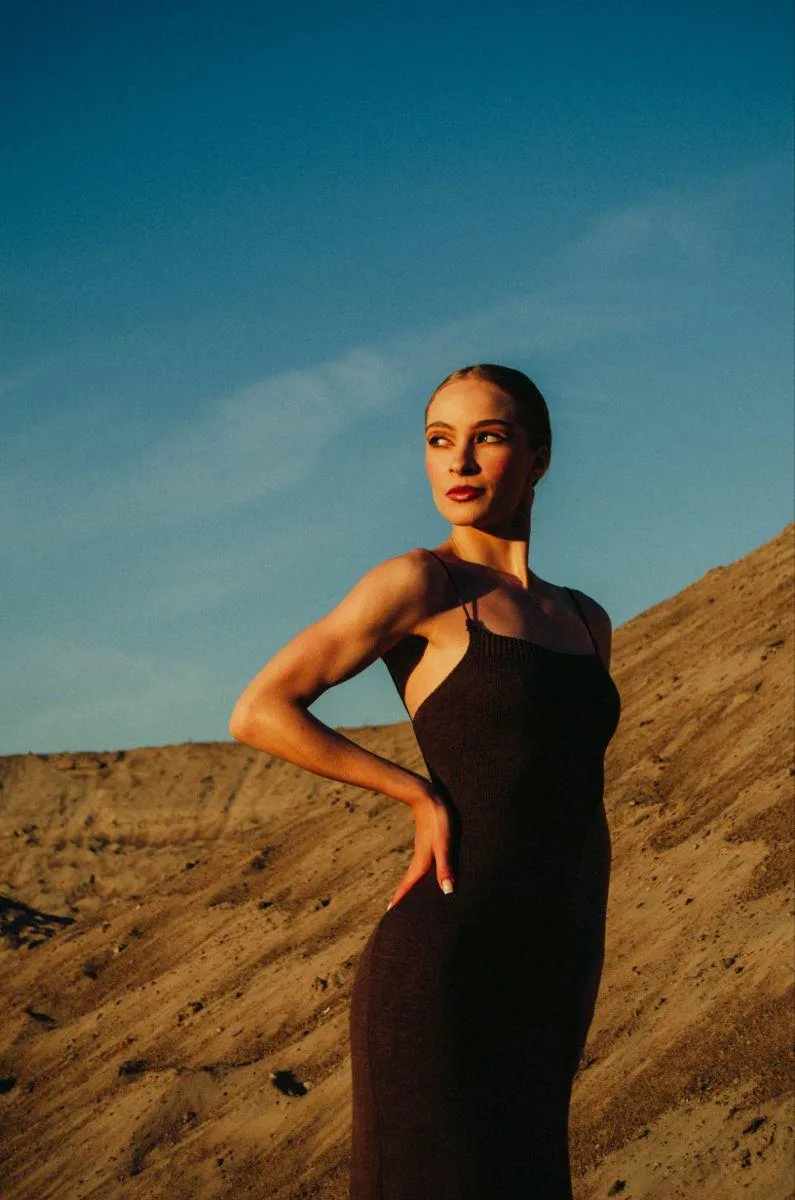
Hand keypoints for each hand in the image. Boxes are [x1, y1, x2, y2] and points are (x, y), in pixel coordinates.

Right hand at [387, 789, 454, 909]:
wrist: (428, 795)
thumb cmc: (439, 820)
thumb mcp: (444, 845)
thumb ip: (445, 868)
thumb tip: (448, 892)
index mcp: (422, 863)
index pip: (408, 886)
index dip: (401, 899)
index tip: (390, 913)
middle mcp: (420, 859)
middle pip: (409, 882)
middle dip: (403, 896)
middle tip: (394, 910)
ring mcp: (423, 850)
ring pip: (415, 873)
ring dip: (410, 885)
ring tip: (408, 896)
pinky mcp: (427, 842)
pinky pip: (421, 864)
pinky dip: (419, 874)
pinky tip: (424, 873)